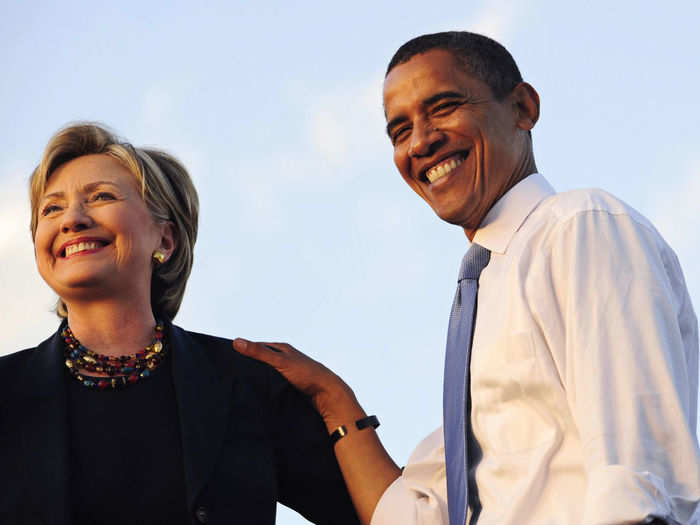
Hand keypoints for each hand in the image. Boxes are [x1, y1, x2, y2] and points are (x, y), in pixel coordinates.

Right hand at [233, 338, 355, 421]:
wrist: (328, 394)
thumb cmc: (307, 374)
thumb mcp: (280, 362)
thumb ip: (259, 353)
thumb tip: (237, 341)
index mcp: (283, 349)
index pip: (258, 346)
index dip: (244, 350)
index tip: (228, 357)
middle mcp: (286, 358)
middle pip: (263, 359)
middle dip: (250, 365)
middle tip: (232, 373)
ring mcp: (289, 371)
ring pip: (269, 373)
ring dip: (259, 377)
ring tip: (243, 384)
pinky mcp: (291, 384)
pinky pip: (274, 383)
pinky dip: (267, 386)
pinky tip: (259, 392)